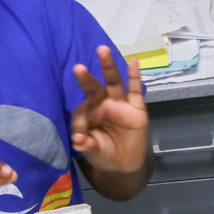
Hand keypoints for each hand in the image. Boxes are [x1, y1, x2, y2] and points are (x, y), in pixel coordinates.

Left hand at [70, 46, 147, 173]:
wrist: (123, 163)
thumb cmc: (103, 152)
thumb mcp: (92, 150)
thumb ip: (86, 144)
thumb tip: (77, 141)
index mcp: (89, 112)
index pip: (81, 111)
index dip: (80, 124)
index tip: (79, 138)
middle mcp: (103, 103)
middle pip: (94, 87)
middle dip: (86, 78)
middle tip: (78, 68)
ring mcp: (119, 103)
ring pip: (113, 81)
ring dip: (108, 66)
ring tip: (102, 50)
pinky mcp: (136, 106)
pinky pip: (134, 89)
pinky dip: (135, 75)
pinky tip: (133, 61)